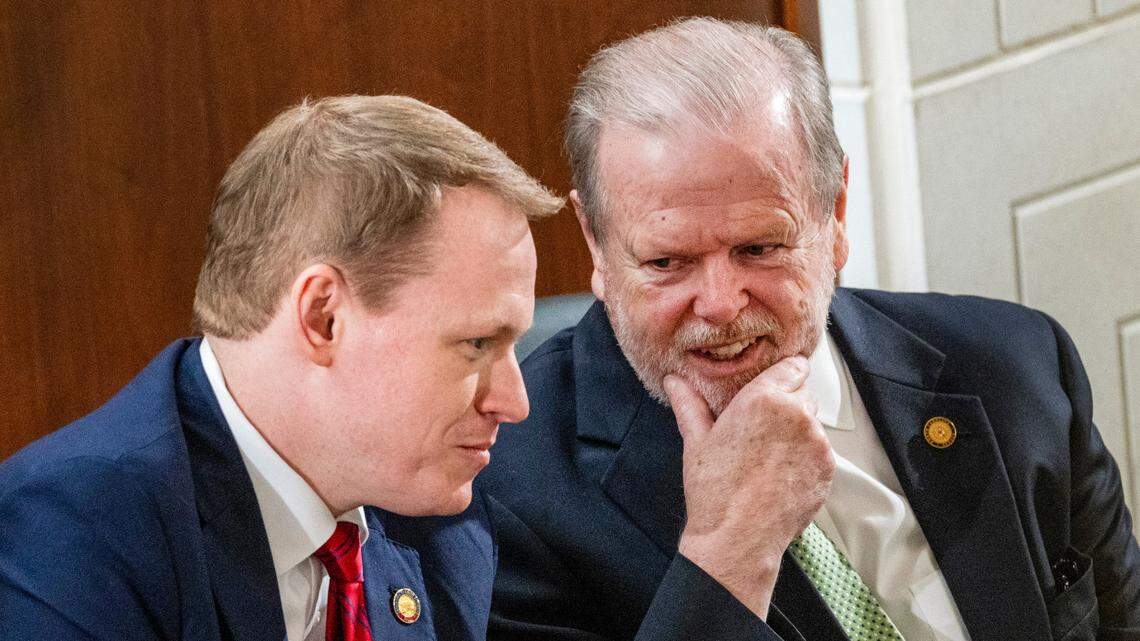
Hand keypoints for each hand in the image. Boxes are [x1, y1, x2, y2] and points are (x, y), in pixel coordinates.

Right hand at [666, 355, 834, 618]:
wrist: (738, 539)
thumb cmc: (715, 491)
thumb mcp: (696, 441)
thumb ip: (689, 403)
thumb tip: (675, 381)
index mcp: (764, 398)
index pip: (793, 366)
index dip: (781, 376)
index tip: (771, 387)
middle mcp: (797, 413)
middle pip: (802, 393)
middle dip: (786, 404)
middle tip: (761, 428)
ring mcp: (817, 442)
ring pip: (813, 422)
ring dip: (797, 430)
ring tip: (769, 455)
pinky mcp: (828, 467)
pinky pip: (821, 449)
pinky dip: (806, 456)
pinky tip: (781, 472)